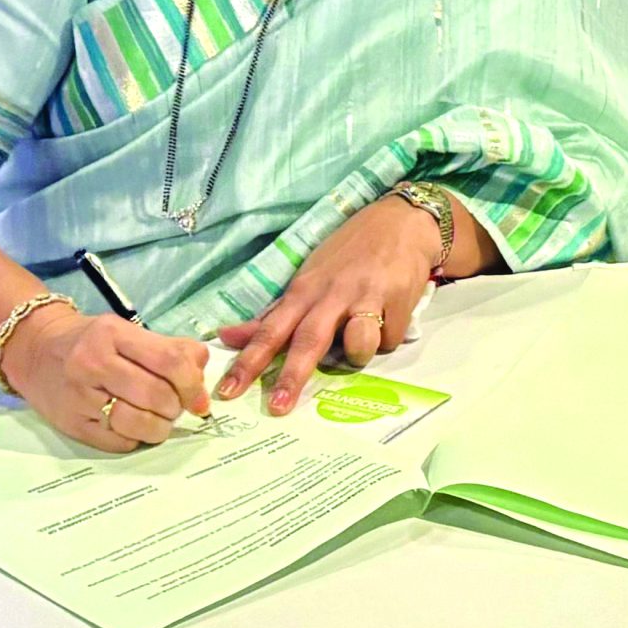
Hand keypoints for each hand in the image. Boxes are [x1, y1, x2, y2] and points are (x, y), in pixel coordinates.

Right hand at [4, 303, 209, 450]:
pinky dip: (136, 438)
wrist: (35, 351)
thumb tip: (201, 370)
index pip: (169, 361)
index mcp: (114, 334)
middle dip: (177, 408)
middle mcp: (93, 363)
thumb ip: (169, 347)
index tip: (200, 400)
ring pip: (137, 423)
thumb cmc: (91, 341)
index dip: (193, 384)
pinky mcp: (70, 424)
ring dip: (160, 428)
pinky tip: (136, 429)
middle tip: (177, 408)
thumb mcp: (128, 331)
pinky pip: (116, 441)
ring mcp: (79, 396)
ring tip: (161, 421)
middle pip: (156, 395)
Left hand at [213, 192, 440, 414]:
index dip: (248, 362)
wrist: (402, 221)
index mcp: (305, 290)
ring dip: (358, 352)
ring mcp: (368, 297)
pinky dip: (386, 336)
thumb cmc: (349, 253)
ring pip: (358, 343)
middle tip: (277, 407)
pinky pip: (388, 339)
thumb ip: (274, 313)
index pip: (270, 330)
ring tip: (362, 344)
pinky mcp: (401, 301)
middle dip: (292, 375)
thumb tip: (225, 336)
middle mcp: (332, 295)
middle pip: (308, 340)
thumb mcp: (308, 277)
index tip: (226, 391)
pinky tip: (388, 318)